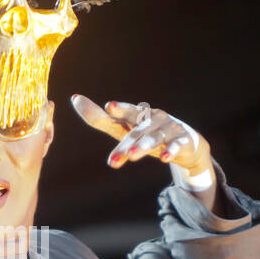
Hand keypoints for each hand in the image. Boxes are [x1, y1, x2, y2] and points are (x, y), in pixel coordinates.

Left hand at [70, 95, 213, 177]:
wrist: (186, 143)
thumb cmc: (146, 133)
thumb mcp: (123, 127)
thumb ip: (99, 117)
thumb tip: (74, 98)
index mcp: (138, 114)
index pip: (126, 111)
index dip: (119, 109)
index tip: (108, 106)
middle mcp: (153, 119)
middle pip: (137, 132)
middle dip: (125, 144)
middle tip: (112, 160)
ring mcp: (168, 129)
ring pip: (154, 138)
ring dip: (143, 146)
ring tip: (132, 156)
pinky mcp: (182, 141)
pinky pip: (176, 146)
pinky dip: (171, 151)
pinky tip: (165, 158)